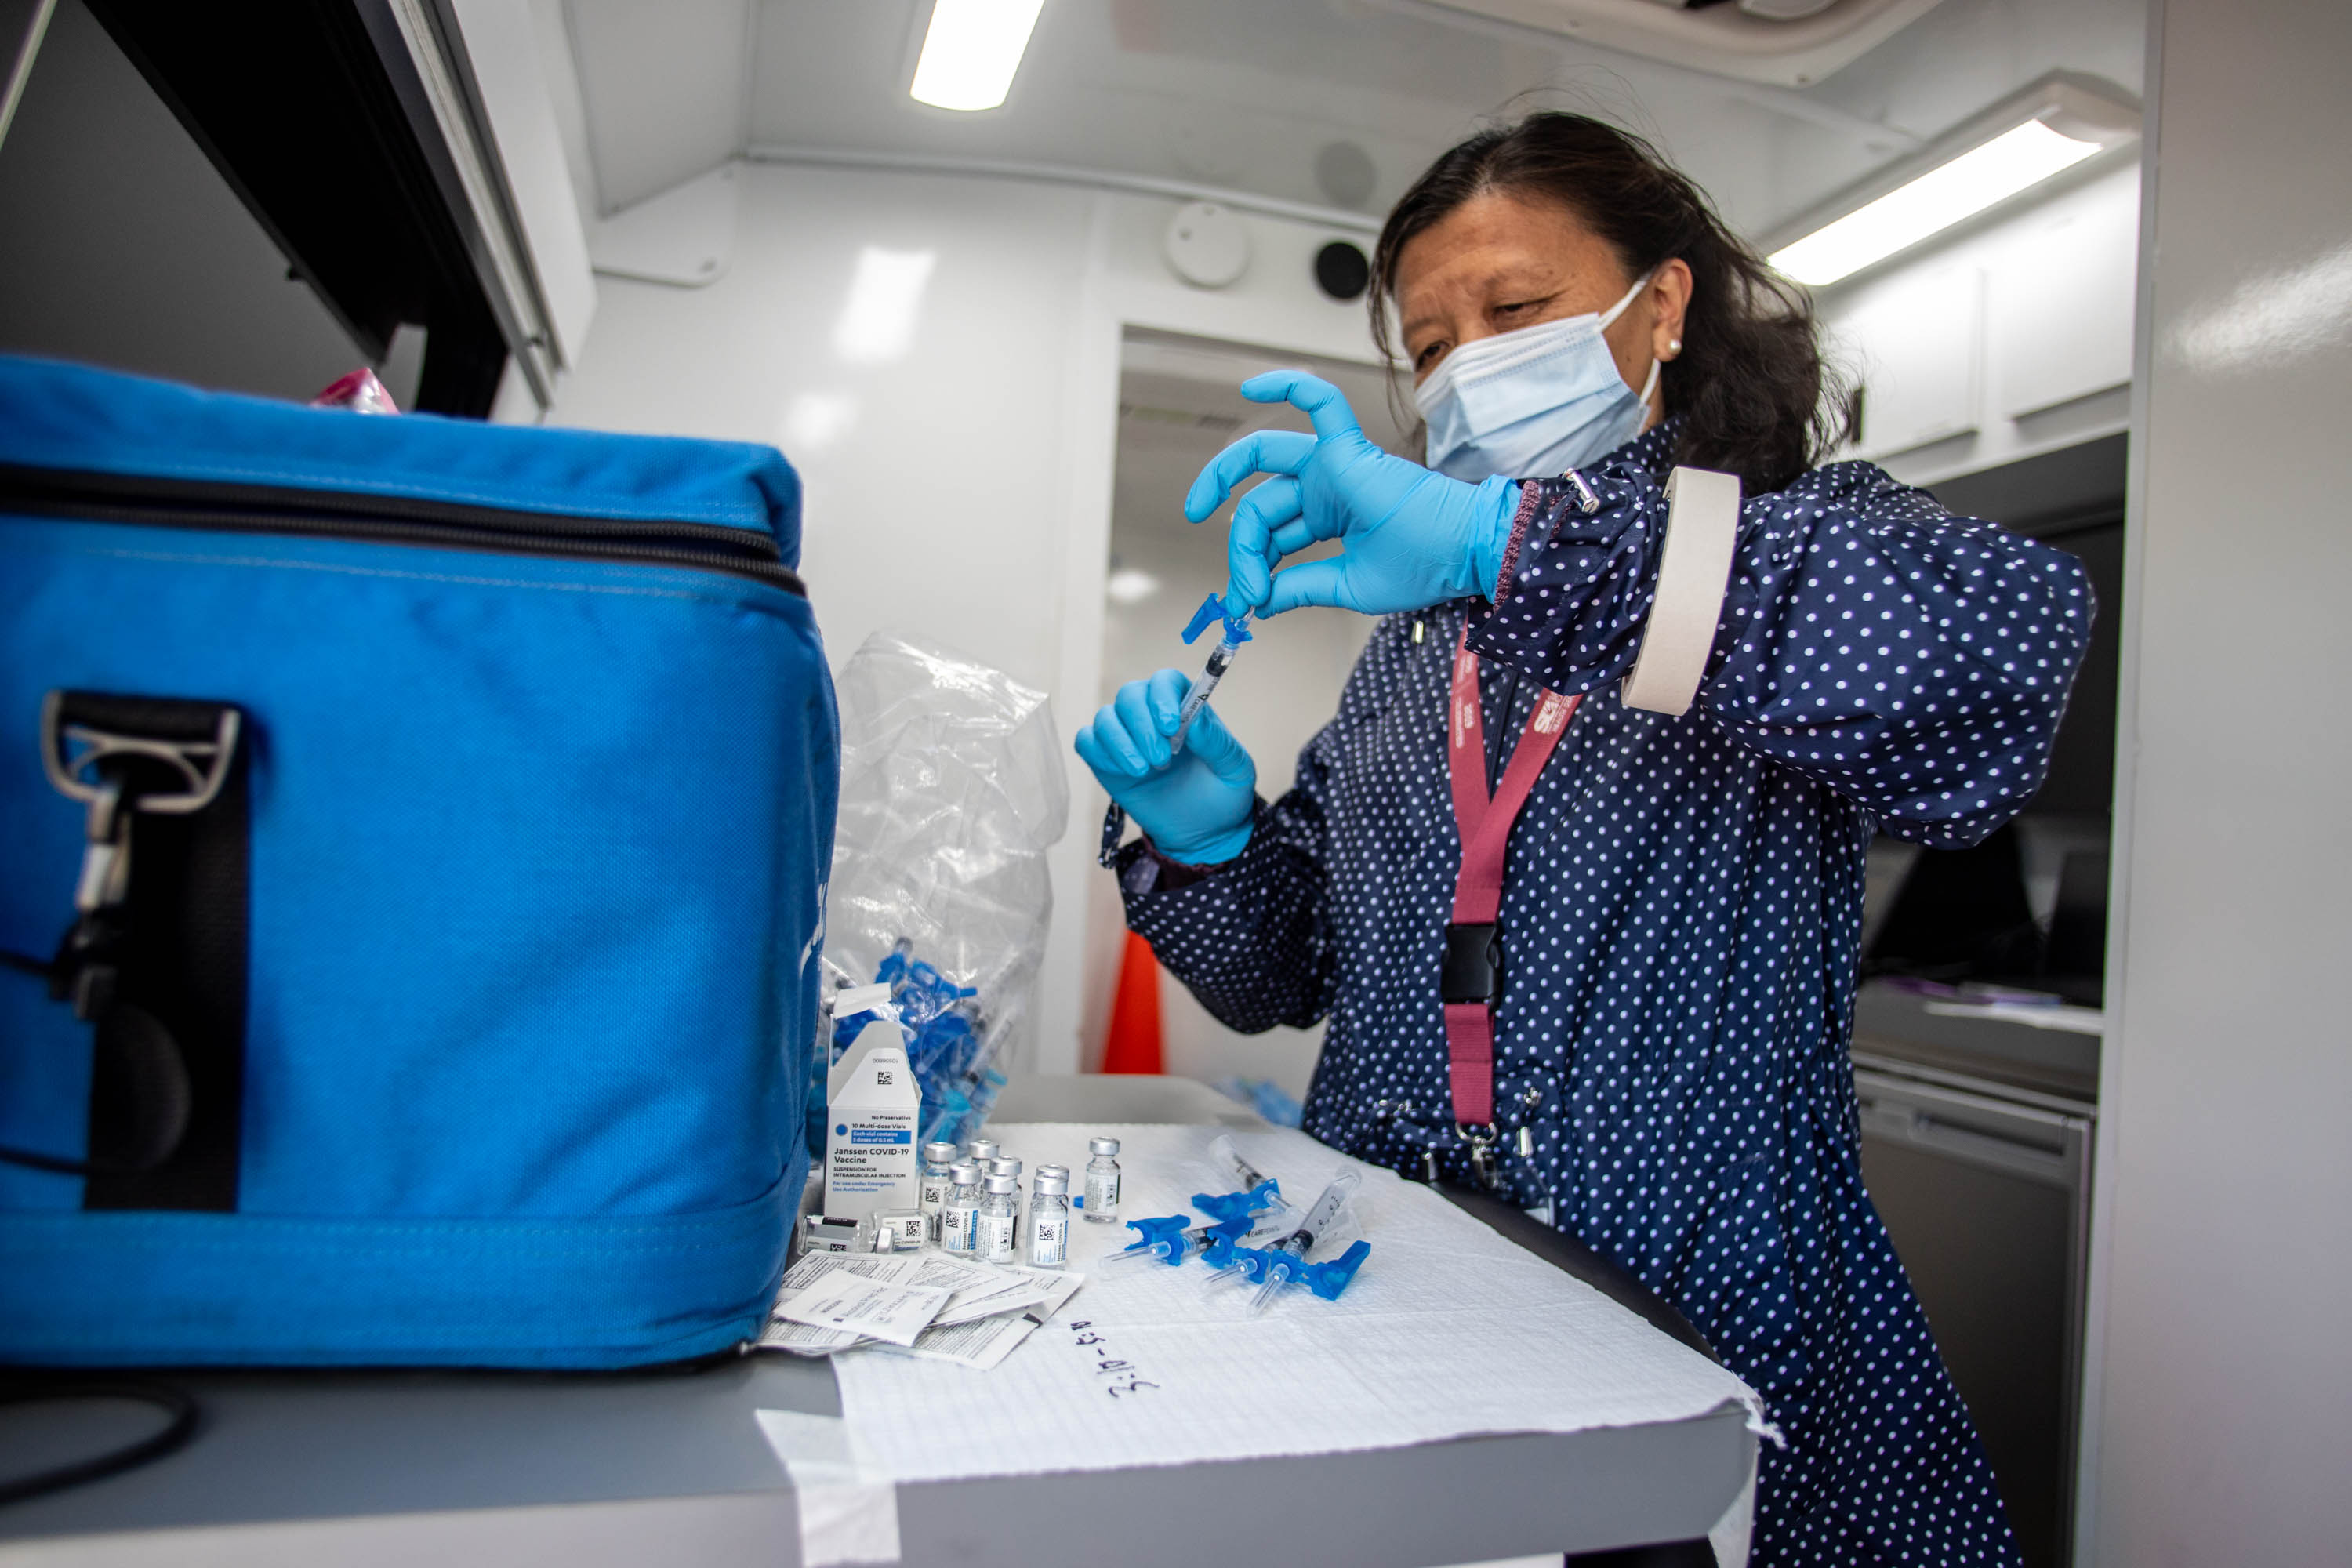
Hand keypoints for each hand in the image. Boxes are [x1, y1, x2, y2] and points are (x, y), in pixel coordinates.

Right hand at [1075, 670, 1255, 864]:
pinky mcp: (1106, 760)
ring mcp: (1126, 736)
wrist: (1203, 832)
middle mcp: (1151, 714)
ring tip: (1144, 771)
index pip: (1164, 681)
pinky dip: (1100, 754)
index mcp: (1184, 706)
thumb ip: (1217, 742)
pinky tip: (1124, 773)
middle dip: (1141, 726)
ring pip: (1105, 718)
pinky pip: (1087, 742)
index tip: (1170, 726)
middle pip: (1129, 695)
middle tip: (1161, 759)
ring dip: (1120, 744)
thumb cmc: (1222, 794)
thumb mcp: (1234, 769)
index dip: (1162, 696)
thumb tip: (1193, 721)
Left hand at [1185, 370, 1521, 618]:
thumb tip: (1259, 601)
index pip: (1272, 535)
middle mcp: (1327, 485)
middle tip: (1232, 582)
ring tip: (1199, 510)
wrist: (1466, 553)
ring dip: (1224, 479)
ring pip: (1266, 460)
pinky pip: (1319, 403)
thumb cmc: (1423, 565)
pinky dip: (1287, 386)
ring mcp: (1336, 463)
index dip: (1251, 568)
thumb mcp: (1348, 585)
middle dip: (1237, 543)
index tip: (1246, 601)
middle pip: (1261, 504)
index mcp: (1329, 516)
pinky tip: (1249, 386)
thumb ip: (1301, 587)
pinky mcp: (1349, 448)